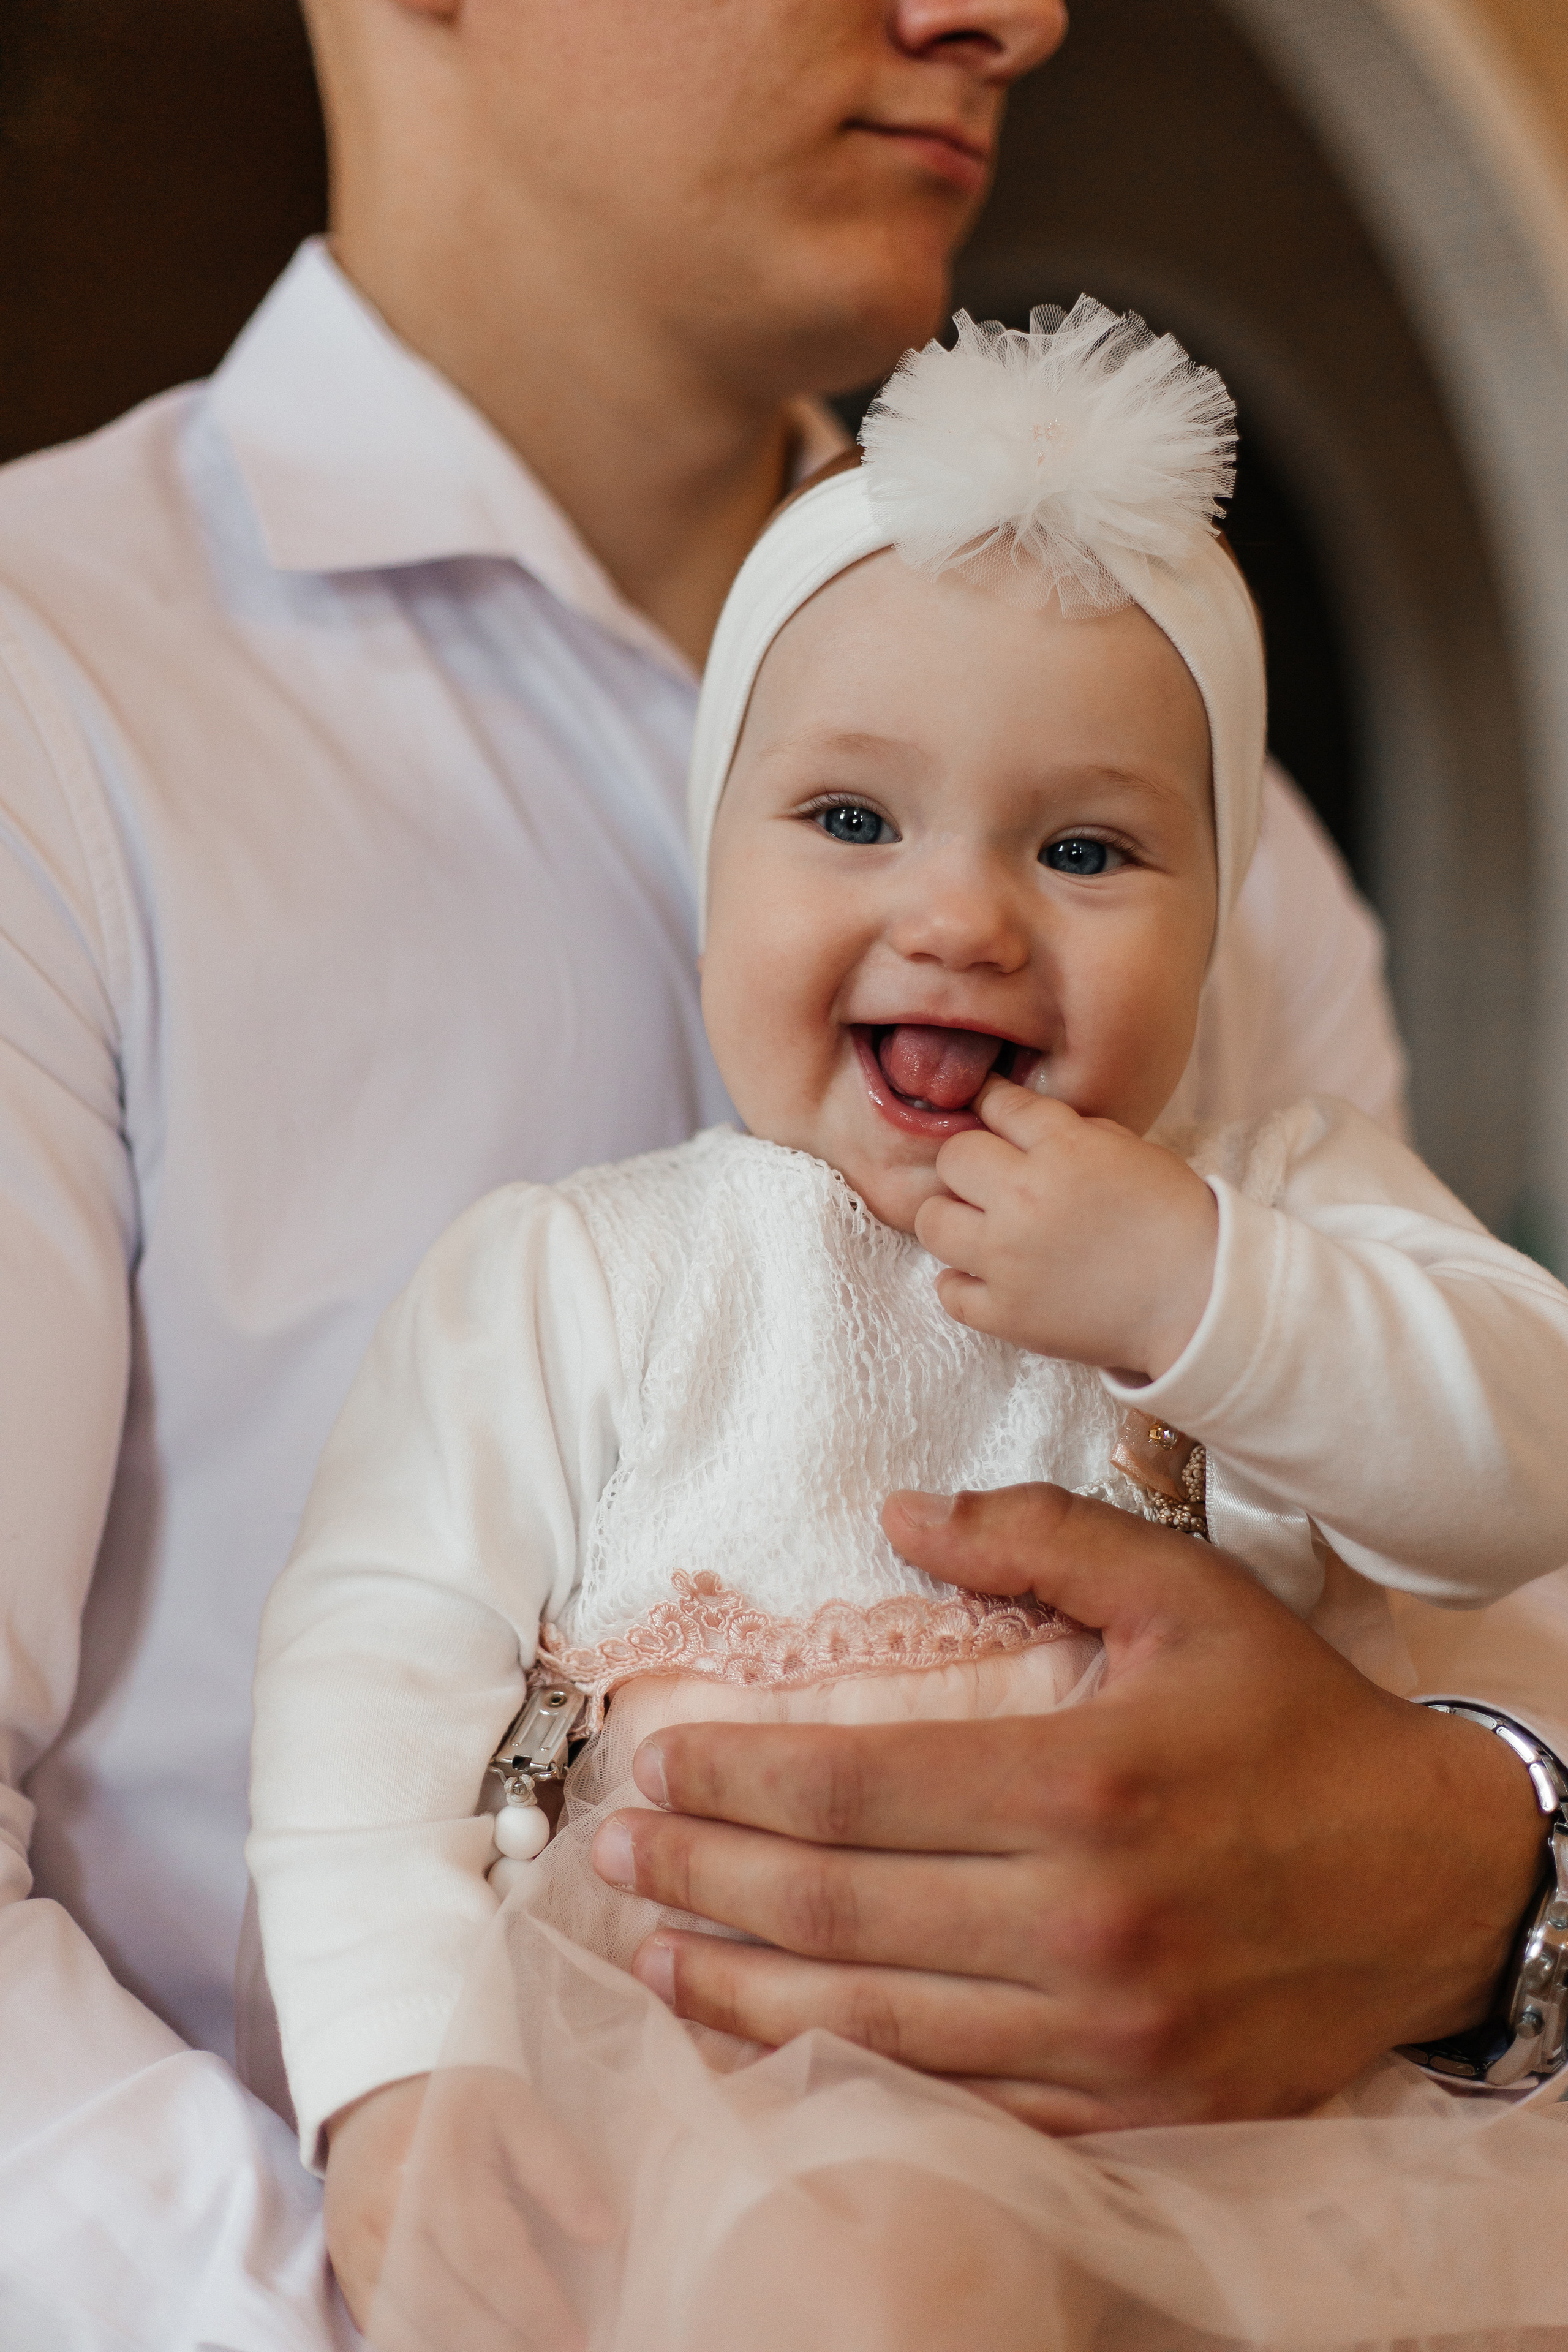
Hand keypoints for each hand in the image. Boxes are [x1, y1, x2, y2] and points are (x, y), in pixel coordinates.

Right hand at [325, 2068, 609, 2349]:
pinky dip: (426, 2349)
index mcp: (437, 2170)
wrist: (377, 2095)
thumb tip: (602, 2231)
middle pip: (447, 2308)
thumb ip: (560, 2168)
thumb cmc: (459, 2102)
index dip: (533, 2307)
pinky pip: (385, 2333)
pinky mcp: (349, 2275)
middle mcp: (391, 2219)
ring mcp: (362, 2253)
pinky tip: (470, 2348)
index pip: (487, 2257)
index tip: (575, 2337)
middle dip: (506, 2345)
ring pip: (410, 2333)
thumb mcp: (519, 2109)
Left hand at [592, 1486, 1547, 2129]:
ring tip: (648, 1955)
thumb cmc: (1296, 1725)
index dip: (734, 1777)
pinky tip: (770, 2049)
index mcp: (1084, 1782)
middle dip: (703, 1878)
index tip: (654, 1762)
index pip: (853, 1784)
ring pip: (872, 2020)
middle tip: (616, 1853)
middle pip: (837, 1907)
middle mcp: (1082, 1920)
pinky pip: (955, 2104)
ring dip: (738, 1990)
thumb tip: (898, 1511)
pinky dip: (845, 2078)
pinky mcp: (1129, 2107)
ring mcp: (1104, 2033)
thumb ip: (1036, 1537)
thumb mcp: (1185, 1594)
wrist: (1440, 1880)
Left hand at [915, 1075, 1217, 1377]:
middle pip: (952, 1157)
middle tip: (989, 1178)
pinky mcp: (1006, 1314)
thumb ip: (1073, 1133)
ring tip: (977, 1226)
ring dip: (951, 1218)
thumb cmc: (1176, 1221)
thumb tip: (1023, 1124)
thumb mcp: (1132, 1151)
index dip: (995, 1105)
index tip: (992, 1114)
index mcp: (1064, 1149)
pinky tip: (984, 1275)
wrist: (1202, 1302)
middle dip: (969, 1161)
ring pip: (932, 1221)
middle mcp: (1025, 1199)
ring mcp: (1009, 1260)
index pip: (1000, 1105)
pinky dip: (961, 1282)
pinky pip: (948, 1291)